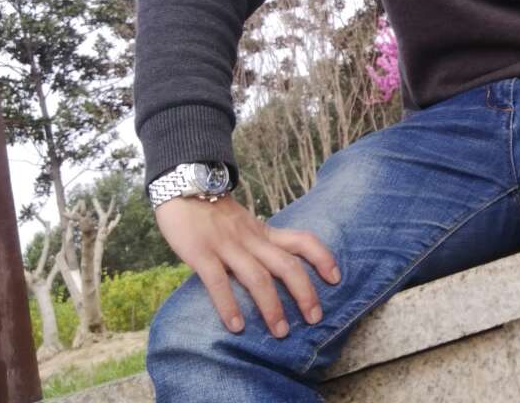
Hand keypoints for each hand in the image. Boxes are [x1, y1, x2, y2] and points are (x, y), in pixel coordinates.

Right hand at [155, 194, 340, 336]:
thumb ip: (258, 244)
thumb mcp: (245, 225)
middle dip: (304, 292)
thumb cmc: (213, 213)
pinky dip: (229, 305)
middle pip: (286, 265)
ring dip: (272, 306)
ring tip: (280, 332)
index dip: (322, 257)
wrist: (182, 187)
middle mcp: (251, 239)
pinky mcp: (202, 253)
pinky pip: (218, 282)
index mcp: (263, 232)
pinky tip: (236, 326)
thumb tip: (275, 270)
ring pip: (258, 277)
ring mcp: (227, 246)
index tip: (336, 278)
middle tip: (315, 318)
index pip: (302, 240)